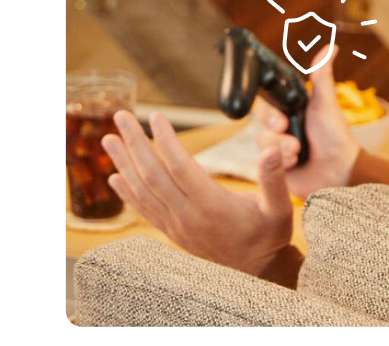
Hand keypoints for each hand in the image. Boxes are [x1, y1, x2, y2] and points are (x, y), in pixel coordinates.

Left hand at [102, 110, 291, 277]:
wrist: (255, 272)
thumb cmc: (268, 237)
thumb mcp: (279, 209)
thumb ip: (274, 179)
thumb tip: (272, 149)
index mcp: (212, 206)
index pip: (180, 167)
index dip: (167, 140)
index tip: (157, 116)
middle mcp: (188, 216)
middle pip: (153, 175)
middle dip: (136, 143)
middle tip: (122, 117)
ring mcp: (177, 226)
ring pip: (143, 191)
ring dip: (124, 163)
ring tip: (109, 139)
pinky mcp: (173, 232)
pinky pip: (144, 210)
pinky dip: (127, 192)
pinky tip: (115, 177)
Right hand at [253, 44, 360, 199]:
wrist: (339, 172)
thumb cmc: (335, 136)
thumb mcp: (326, 104)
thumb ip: (322, 76)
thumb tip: (332, 47)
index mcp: (289, 108)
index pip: (265, 103)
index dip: (269, 112)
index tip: (282, 120)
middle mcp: (279, 126)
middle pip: (260, 125)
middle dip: (277, 134)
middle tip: (294, 138)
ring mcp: (275, 146)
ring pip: (262, 144)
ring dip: (282, 149)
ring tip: (299, 152)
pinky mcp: (273, 166)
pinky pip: (264, 163)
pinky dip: (280, 164)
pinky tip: (295, 165)